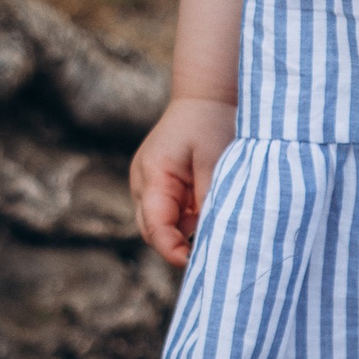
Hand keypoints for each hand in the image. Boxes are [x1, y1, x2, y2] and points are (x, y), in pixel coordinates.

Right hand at [131, 96, 237, 268]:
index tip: (195, 263)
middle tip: (210, 257)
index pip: (155, 226)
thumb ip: (210, 199)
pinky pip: (171, 214)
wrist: (206, 94)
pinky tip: (210, 215)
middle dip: (177, 247)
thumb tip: (211, 237)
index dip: (172, 250)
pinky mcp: (161, 185)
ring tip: (215, 230)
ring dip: (184, 233)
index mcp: (152, 175)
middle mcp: (143, 183)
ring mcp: (149, 184)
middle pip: (153, 231)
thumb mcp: (215, 160)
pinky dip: (188, 222)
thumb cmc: (210, 122)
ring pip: (161, 225)